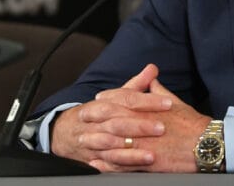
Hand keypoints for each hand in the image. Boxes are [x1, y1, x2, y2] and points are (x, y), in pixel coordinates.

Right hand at [50, 63, 172, 167]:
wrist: (65, 132)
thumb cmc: (96, 114)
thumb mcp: (113, 97)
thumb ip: (135, 85)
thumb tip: (153, 68)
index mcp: (101, 103)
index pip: (125, 98)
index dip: (147, 100)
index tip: (168, 103)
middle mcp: (96, 121)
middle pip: (117, 121)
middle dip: (140, 125)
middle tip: (162, 127)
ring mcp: (93, 140)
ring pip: (111, 143)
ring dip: (131, 149)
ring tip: (152, 153)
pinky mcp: (93, 157)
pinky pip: (108, 163)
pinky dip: (122, 164)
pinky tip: (136, 165)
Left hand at [89, 69, 211, 172]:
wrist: (208, 145)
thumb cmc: (193, 124)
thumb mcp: (175, 102)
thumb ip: (159, 91)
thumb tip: (153, 79)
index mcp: (148, 108)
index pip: (122, 100)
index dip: (107, 100)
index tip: (96, 101)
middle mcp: (143, 124)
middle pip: (112, 119)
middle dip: (95, 120)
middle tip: (81, 120)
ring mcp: (144, 143)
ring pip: (114, 142)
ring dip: (96, 142)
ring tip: (83, 143)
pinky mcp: (149, 162)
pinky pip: (124, 164)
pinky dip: (108, 165)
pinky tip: (96, 165)